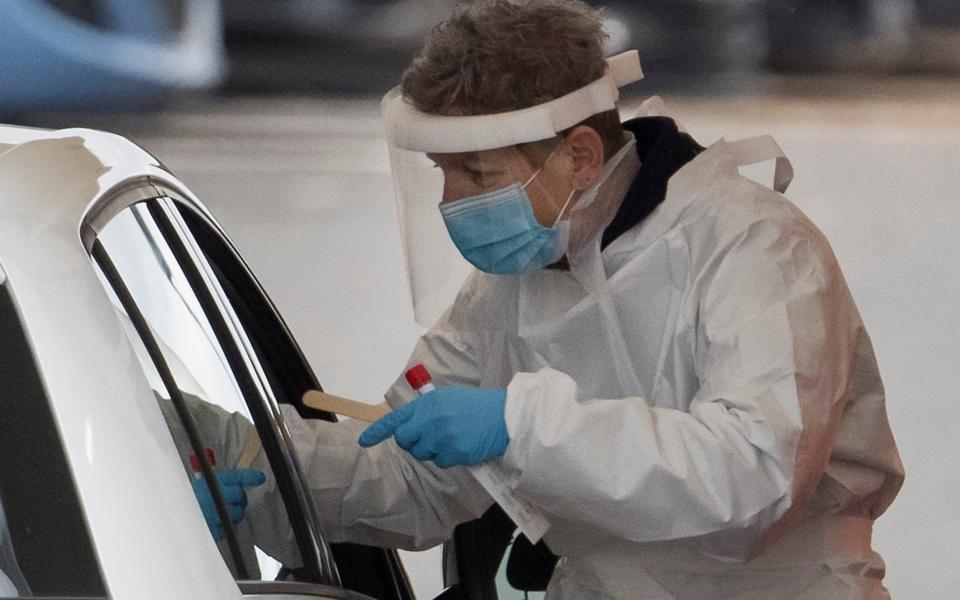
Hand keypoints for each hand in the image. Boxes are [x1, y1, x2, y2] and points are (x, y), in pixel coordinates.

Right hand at [191, 469, 265, 540]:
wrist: (168, 518)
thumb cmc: (188, 501)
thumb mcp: (201, 486)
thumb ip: (220, 483)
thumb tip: (245, 481)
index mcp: (210, 483)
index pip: (235, 476)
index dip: (249, 476)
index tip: (260, 478)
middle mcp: (213, 496)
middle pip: (240, 496)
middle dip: (239, 499)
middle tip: (230, 501)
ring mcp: (213, 513)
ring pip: (238, 514)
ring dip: (233, 514)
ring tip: (219, 513)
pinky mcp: (212, 530)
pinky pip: (228, 529)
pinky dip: (224, 528)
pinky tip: (214, 523)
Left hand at [359, 387, 508, 467]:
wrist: (504, 416)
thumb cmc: (477, 407)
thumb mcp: (448, 400)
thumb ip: (428, 411)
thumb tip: (412, 427)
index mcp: (428, 403)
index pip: (396, 418)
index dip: (378, 431)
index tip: (363, 441)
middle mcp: (430, 419)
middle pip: (405, 440)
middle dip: (413, 442)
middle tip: (430, 439)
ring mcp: (440, 437)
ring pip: (422, 453)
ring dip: (433, 450)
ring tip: (453, 438)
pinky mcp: (452, 452)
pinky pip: (440, 462)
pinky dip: (449, 458)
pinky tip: (462, 446)